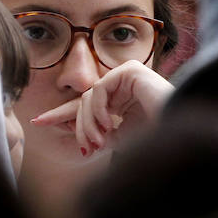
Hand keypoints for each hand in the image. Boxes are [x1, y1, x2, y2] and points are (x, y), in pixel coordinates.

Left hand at [30, 60, 173, 158]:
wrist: (181, 134)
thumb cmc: (156, 139)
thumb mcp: (120, 139)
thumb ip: (98, 134)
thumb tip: (80, 139)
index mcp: (121, 100)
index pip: (86, 106)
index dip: (61, 115)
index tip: (37, 122)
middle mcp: (123, 84)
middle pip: (84, 102)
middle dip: (78, 126)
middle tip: (85, 147)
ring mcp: (127, 75)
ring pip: (89, 97)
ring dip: (88, 123)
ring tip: (98, 142)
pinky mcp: (130, 70)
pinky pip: (99, 89)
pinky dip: (98, 110)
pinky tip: (109, 125)